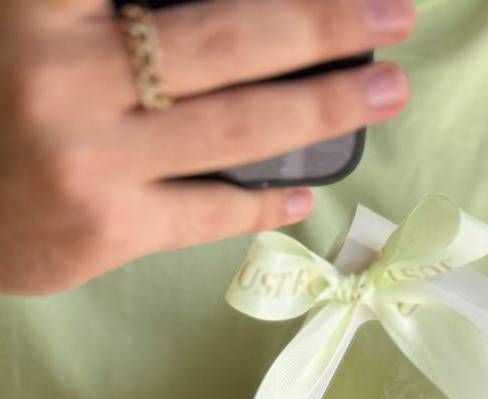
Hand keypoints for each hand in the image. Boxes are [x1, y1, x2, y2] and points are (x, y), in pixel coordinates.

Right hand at [0, 0, 413, 292]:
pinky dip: (262, 202)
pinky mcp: (106, 230)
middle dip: (323, 26)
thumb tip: (223, 20)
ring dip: (323, 108)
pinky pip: (206, 212)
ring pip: (235, 131)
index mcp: (45, 5)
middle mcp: (66, 77)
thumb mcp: (32, 24)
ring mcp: (90, 161)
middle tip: (395, 16)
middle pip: (227, 43)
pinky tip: (307, 190)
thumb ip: (103, 8)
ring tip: (386, 90)